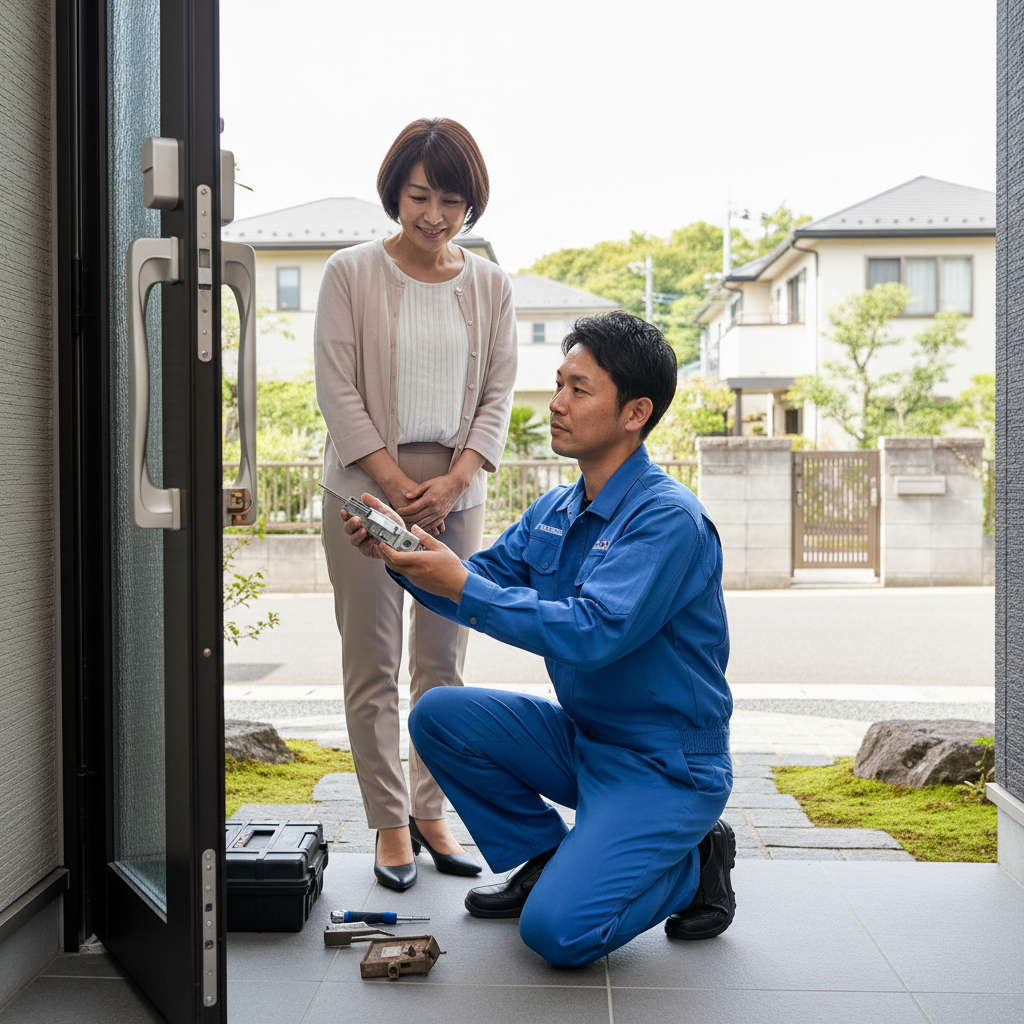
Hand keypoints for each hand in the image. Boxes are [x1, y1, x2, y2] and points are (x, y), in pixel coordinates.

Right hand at [341, 494, 403, 559]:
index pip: (349, 517)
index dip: (344, 515)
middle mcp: (360, 531)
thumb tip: (364, 496)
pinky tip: (368, 537)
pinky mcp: (368, 550)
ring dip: (356, 533)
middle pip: (348, 528)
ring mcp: (363, 541)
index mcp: (362, 521)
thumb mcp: (385, 511)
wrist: (404, 538)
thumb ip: (375, 504)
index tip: (345, 511)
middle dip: (350, 523)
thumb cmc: (393, 525)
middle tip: (356, 519)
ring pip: (353, 539)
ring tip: (364, 529)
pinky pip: (362, 547)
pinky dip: (364, 542)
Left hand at [342, 494, 468, 601]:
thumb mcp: (440, 548)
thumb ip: (425, 538)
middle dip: (384, 554)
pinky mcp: (416, 583)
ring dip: (392, 560)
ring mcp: (414, 579)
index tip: (382, 542)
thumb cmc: (451, 566)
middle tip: (383, 544)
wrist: (457, 585)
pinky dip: (400, 565)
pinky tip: (405, 559)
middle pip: (392, 563)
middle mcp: (413, 571)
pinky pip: (404, 573)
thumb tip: (414, 528)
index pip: (395, 556)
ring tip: (392, 550)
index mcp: (419, 561)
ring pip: (397, 568)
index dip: (386, 550)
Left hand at [395, 472, 467, 532]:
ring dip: (413, 525)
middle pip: (416, 518)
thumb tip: (406, 496)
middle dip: (406, 519)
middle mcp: (434, 508)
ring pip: (423, 523)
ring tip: (406, 524)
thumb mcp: (428, 483)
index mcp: (429, 499)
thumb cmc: (442, 482)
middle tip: (399, 519)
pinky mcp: (443, 516)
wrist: (456, 485)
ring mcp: (439, 513)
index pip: (413, 508)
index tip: (397, 511)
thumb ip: (416, 490)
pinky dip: (424, 527)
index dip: (404, 511)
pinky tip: (417, 527)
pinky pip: (432, 525)